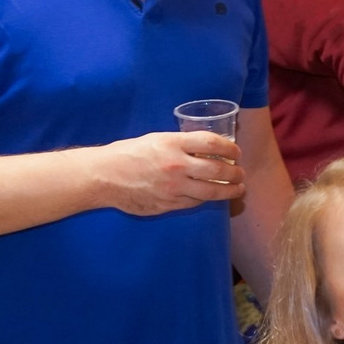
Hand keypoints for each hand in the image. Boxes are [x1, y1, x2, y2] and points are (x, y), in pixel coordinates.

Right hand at [91, 131, 243, 214]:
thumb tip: (208, 149)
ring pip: (211, 191)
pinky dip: (206, 199)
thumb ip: (181, 144)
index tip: (236, 152)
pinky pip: (195, 202)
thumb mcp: (156, 139)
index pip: (212, 143)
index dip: (230, 148)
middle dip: (235, 172)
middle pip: (218, 169)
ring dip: (230, 190)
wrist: (102, 176)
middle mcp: (175, 165)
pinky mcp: (168, 204)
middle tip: (240, 173)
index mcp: (172, 143)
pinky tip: (211, 196)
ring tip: (238, 189)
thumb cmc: (128, 154)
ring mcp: (172, 187)